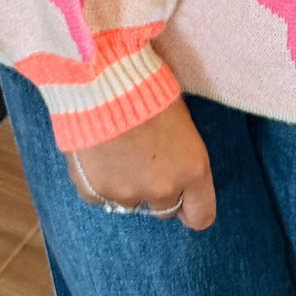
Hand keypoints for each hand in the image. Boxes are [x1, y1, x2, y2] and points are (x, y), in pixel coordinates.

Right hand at [64, 96, 216, 229]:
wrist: (103, 81)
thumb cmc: (148, 86)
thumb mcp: (180, 117)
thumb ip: (181, 153)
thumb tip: (176, 166)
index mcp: (192, 169)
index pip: (200, 215)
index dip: (191, 208)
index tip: (184, 202)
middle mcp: (162, 188)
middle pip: (163, 209)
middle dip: (157, 191)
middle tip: (144, 163)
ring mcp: (127, 193)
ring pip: (129, 202)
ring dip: (126, 185)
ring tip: (116, 151)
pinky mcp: (94, 190)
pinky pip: (98, 196)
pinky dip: (97, 180)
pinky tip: (96, 153)